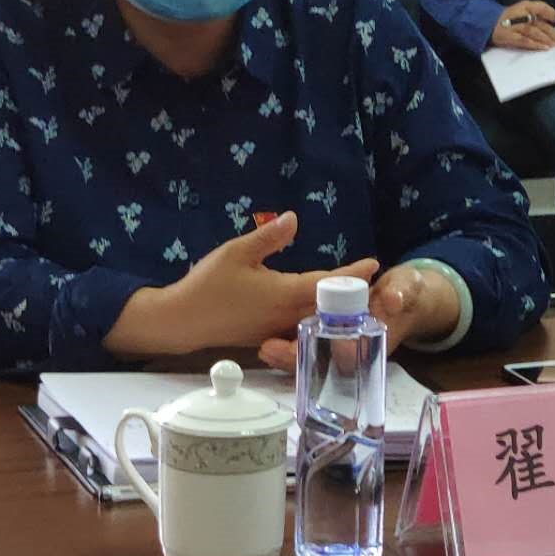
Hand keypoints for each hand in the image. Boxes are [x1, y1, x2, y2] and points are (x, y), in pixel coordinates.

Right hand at [104, 212, 378, 356]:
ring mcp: (277, 330)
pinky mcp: (267, 337)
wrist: (181, 321)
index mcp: (283, 294)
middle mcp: (286, 316)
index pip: (326, 283)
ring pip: (316, 320)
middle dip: (351, 296)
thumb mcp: (236, 252)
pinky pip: (300, 328)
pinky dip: (315, 319)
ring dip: (335, 310)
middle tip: (374, 283)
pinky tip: (318, 312)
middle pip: (329, 307)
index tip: (373, 265)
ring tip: (352, 297)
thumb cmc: (207, 284)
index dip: (352, 274)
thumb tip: (294, 218)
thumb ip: (268, 237)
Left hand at [255, 262, 460, 370]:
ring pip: (310, 356)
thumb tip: (393, 300)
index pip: (342, 352)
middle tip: (267, 350)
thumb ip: (402, 291)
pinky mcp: (330, 336)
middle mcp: (352, 347)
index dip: (321, 353)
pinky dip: (290, 345)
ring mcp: (339, 344)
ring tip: (262, 349)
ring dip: (286, 355)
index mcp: (369, 338)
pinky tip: (267, 341)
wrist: (406, 298)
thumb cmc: (406, 292)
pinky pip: (308, 345)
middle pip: (320, 360)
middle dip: (294, 358)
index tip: (301, 350)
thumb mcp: (407, 287)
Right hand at [491, 0, 554, 50]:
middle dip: (553, 32)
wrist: (486, 23)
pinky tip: (543, 47)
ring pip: (534, 32)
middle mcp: (520, 14)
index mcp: (524, 6)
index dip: (549, 12)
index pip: (540, 7)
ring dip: (546, 39)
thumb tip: (554, 20)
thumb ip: (536, 13)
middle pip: (540, 23)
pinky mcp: (509, 36)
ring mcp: (514, 26)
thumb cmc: (507, 18)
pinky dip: (534, 44)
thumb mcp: (521, 10)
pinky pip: (524, 41)